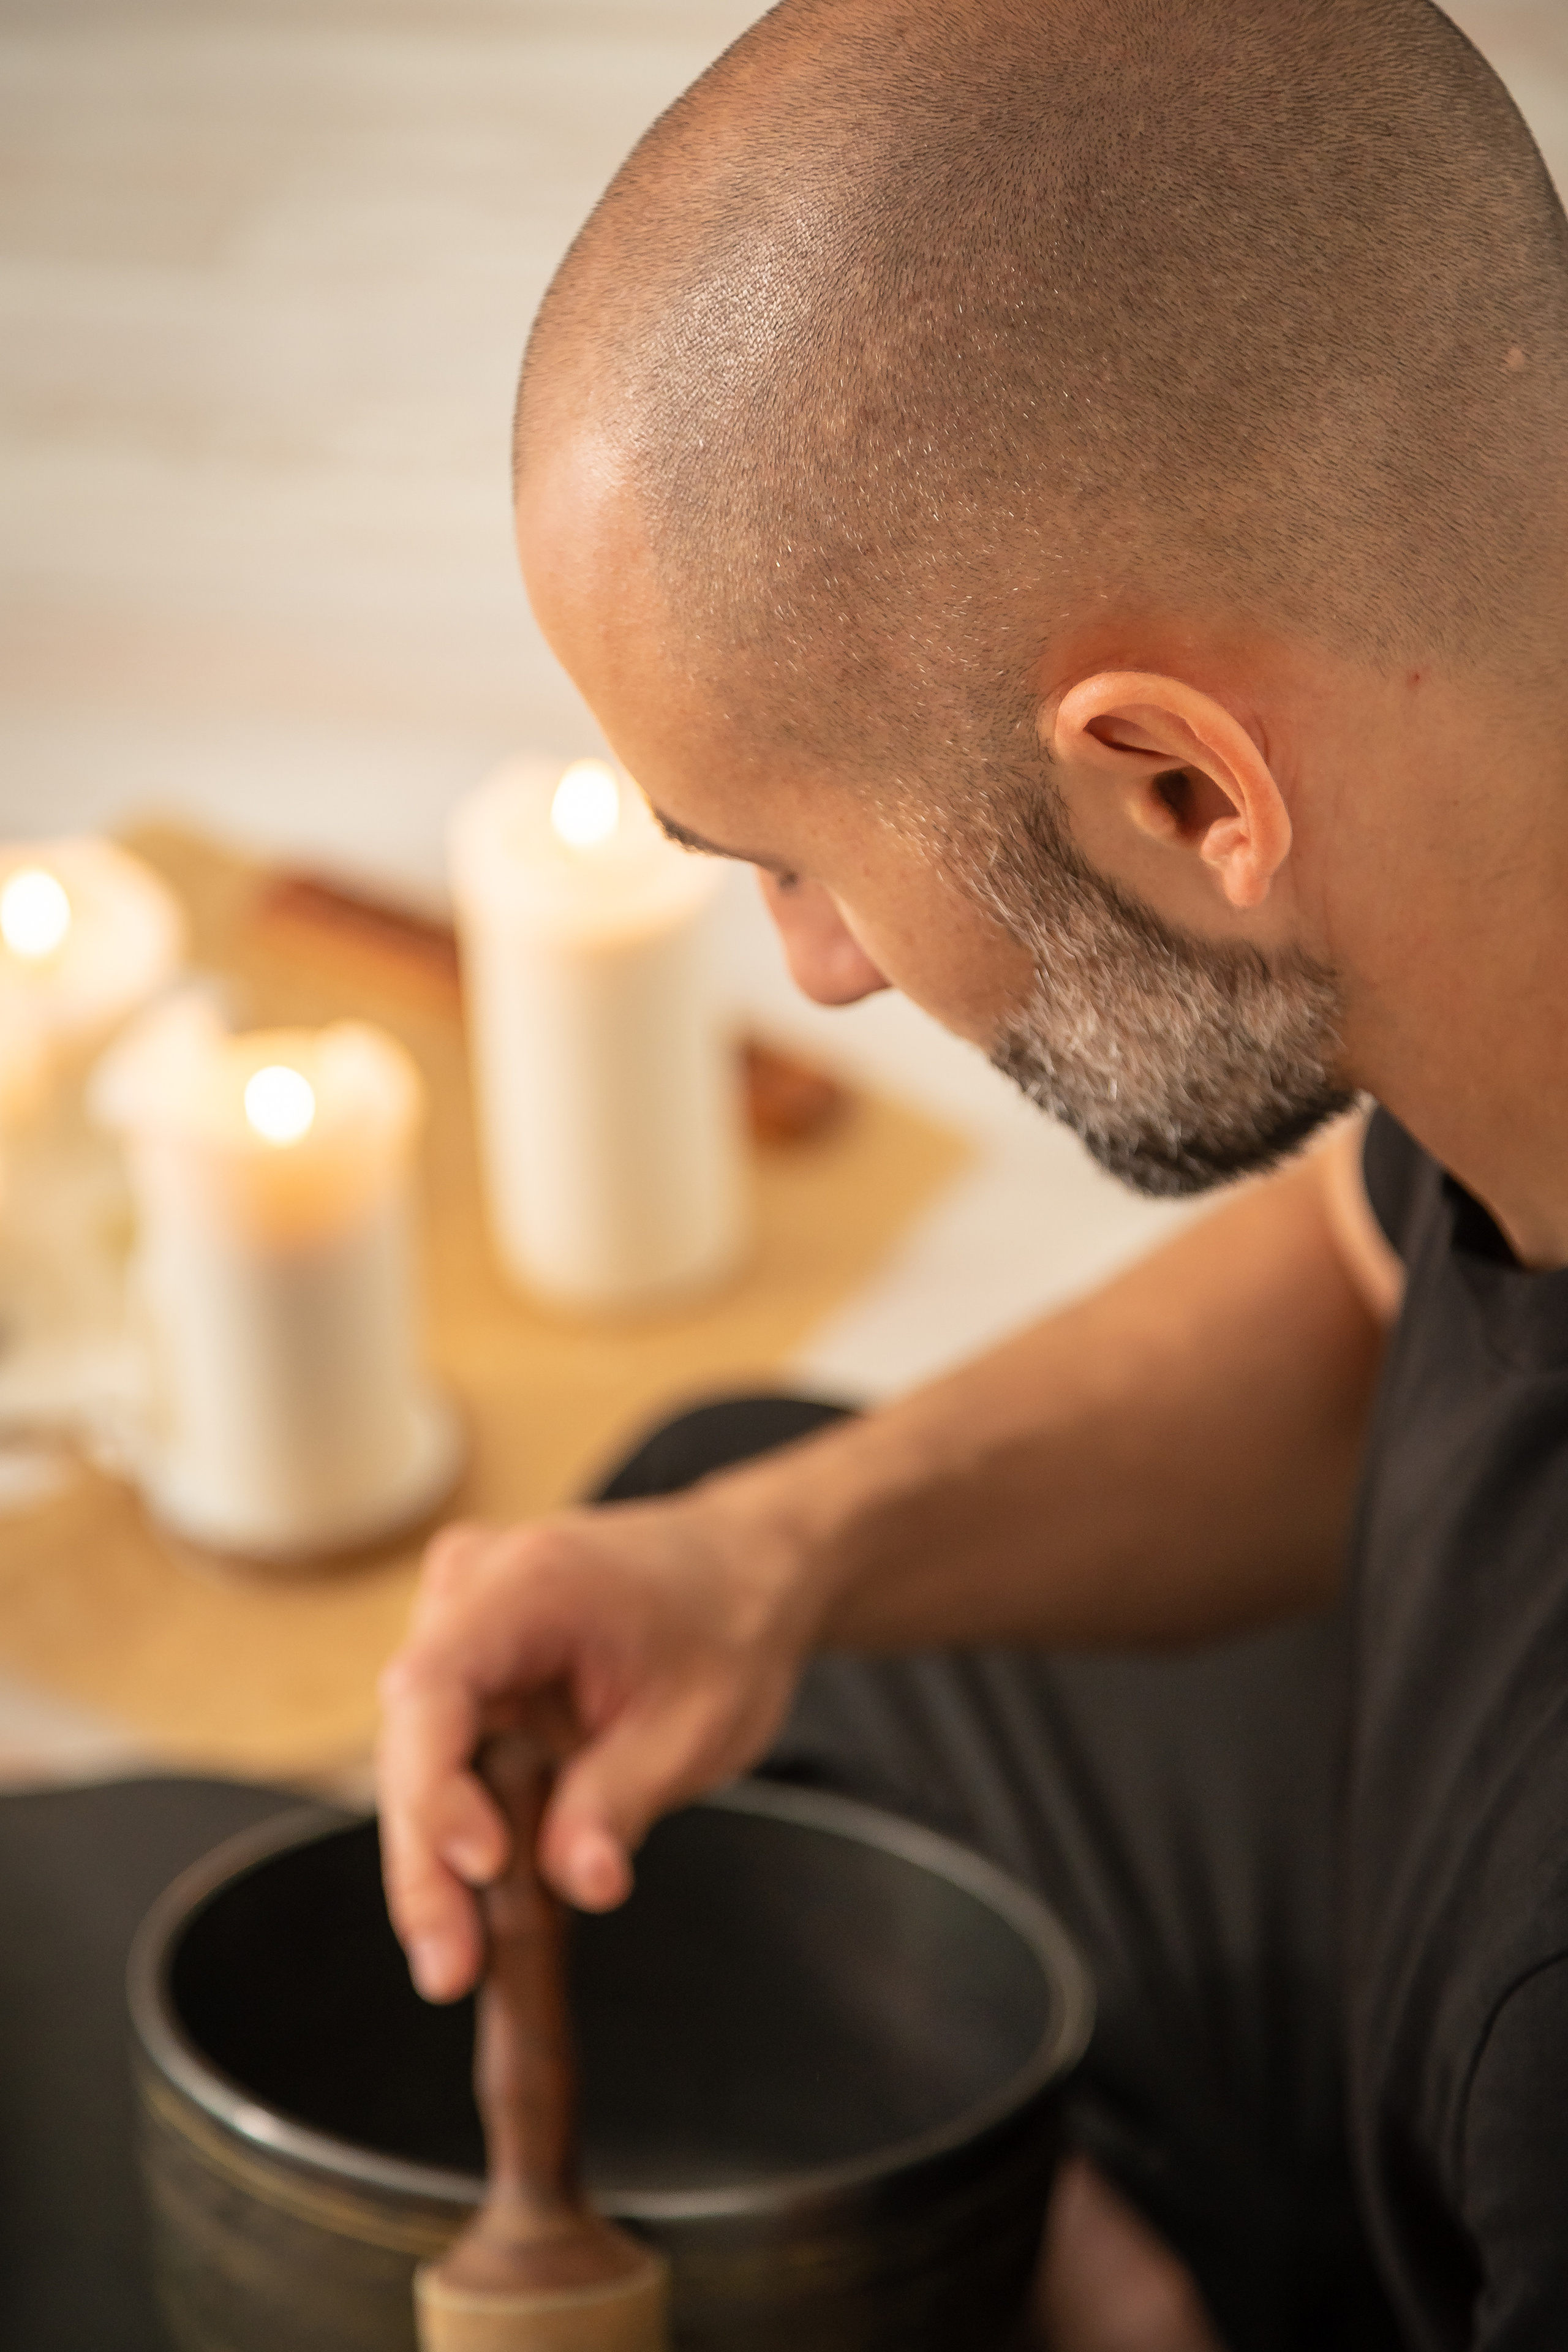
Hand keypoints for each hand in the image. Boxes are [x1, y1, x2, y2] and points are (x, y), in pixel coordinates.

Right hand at [376, 1485, 815, 2001]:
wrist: (743, 1571)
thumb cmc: (726, 1628)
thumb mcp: (698, 1723)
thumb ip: (626, 1796)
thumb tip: (578, 1884)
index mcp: (527, 1583)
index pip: (434, 1686)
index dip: (437, 1787)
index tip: (482, 1867)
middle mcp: (470, 1590)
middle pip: (414, 1736)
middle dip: (426, 1859)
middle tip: (449, 1971)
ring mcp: (460, 1623)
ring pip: (418, 1755)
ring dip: (433, 1857)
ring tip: (458, 1961)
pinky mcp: (469, 1665)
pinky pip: (445, 1752)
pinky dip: (460, 1826)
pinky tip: (477, 1909)